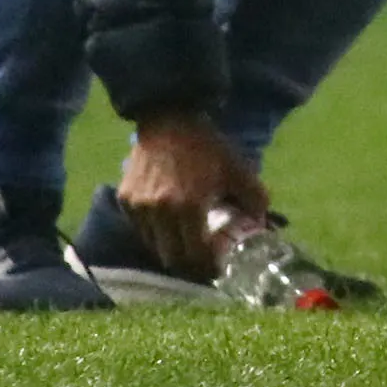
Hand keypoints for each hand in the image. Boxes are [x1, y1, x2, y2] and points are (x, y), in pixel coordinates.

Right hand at [115, 113, 271, 281]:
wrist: (169, 119)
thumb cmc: (206, 146)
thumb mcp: (237, 169)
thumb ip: (254, 199)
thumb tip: (260, 225)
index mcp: (189, 207)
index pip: (196, 255)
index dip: (209, 266)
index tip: (219, 266)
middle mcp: (159, 212)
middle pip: (172, 259)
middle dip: (190, 265)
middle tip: (203, 261)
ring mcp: (138, 207)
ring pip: (154, 246)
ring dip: (171, 249)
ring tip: (186, 241)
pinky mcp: (125, 200)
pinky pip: (140, 228)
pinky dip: (155, 232)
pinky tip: (168, 222)